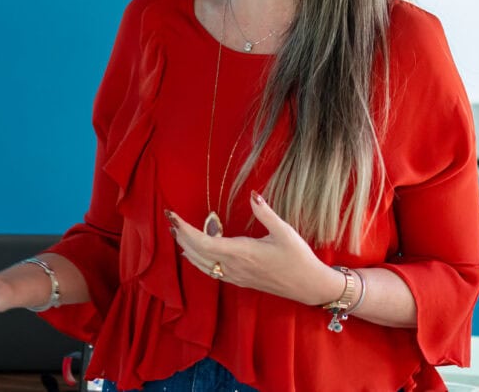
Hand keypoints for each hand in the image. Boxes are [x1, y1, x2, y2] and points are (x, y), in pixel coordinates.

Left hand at [166, 192, 343, 305]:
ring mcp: (235, 276)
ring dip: (187, 248)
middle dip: (181, 236)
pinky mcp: (239, 280)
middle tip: (171, 219)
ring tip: (177, 232)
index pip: (204, 242)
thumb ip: (266, 213)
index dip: (185, 230)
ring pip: (202, 264)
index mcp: (242, 252)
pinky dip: (197, 259)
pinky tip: (194, 251)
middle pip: (197, 254)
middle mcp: (234, 267)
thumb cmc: (298, 257)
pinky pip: (210, 270)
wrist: (307, 286)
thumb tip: (253, 193)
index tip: (173, 217)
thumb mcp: (285, 231)